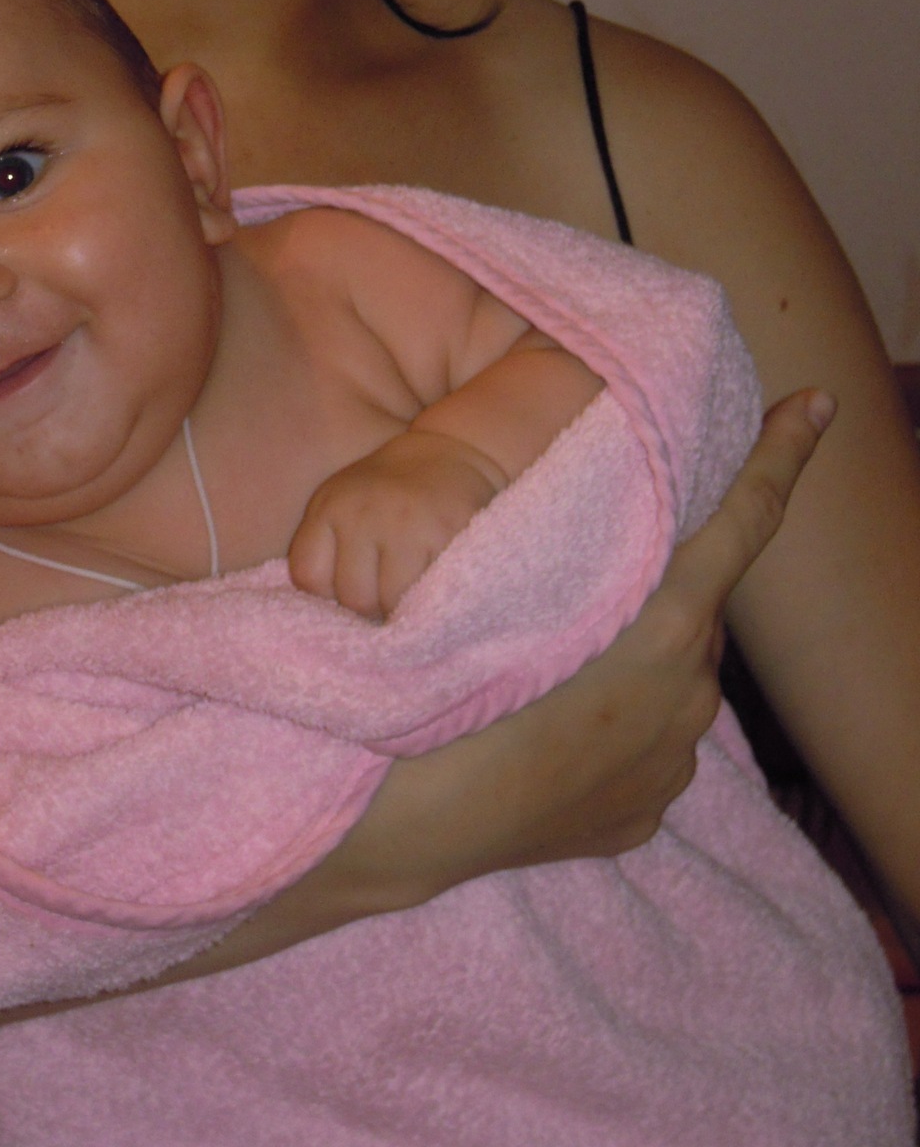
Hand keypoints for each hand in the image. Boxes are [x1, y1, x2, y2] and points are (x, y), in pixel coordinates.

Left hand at [288, 435, 499, 617]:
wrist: (450, 453)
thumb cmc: (390, 491)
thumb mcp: (344, 502)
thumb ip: (328, 549)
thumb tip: (327, 622)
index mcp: (330, 505)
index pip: (309, 577)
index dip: (328, 594)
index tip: (350, 587)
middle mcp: (363, 512)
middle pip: (354, 598)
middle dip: (371, 606)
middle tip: (388, 594)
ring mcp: (406, 524)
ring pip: (393, 603)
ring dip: (404, 608)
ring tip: (412, 591)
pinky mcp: (447, 534)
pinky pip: (432, 592)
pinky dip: (434, 597)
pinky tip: (436, 582)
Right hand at [318, 390, 832, 910]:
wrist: (407, 820)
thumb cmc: (443, 683)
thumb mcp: (507, 586)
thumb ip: (575, 549)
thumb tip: (599, 528)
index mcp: (666, 626)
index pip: (743, 520)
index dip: (782, 456)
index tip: (817, 403)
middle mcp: (689, 694)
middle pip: (688, 608)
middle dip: (655, 587)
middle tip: (583, 579)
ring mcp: (670, 763)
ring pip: (664, 680)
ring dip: (624, 661)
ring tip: (543, 666)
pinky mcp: (641, 812)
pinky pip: (638, 745)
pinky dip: (607, 726)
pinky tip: (546, 731)